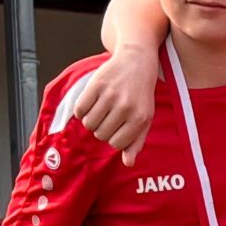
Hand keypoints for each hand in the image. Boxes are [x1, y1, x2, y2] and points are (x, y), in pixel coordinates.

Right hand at [71, 44, 159, 164]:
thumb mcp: (145, 118)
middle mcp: (125, 107)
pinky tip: (90, 103)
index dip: (113, 139)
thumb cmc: (141, 94)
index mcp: (139, 119)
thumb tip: (128, 163)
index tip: (116, 129)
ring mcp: (110, 95)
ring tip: (99, 111)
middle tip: (108, 117)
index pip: (116, 144)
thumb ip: (136, 142)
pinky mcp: (96, 84)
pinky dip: (81, 110)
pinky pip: (80, 109)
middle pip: (101, 134)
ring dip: (91, 121)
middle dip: (102, 129)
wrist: (137, 61)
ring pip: (89, 124)